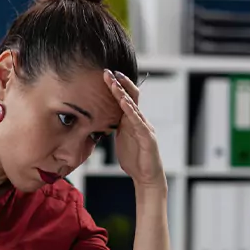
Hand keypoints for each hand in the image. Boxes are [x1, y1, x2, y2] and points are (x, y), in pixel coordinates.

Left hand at [105, 70, 165, 189]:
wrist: (146, 177)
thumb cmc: (134, 160)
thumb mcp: (121, 139)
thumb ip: (115, 128)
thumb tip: (102, 120)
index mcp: (131, 121)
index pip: (125, 99)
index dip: (117, 87)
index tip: (106, 75)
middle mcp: (139, 121)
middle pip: (130, 97)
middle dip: (119, 84)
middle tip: (108, 72)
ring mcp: (145, 127)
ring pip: (134, 106)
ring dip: (123, 94)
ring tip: (113, 83)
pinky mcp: (147, 137)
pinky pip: (138, 122)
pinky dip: (131, 111)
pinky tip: (124, 103)